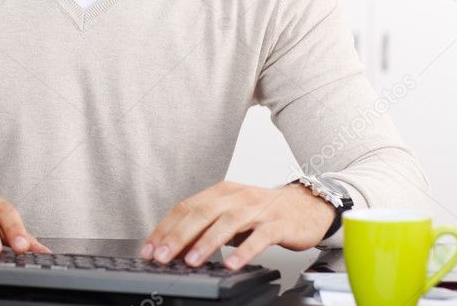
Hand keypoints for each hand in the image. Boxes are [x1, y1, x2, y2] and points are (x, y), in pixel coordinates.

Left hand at [140, 181, 335, 270]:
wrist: (306, 205)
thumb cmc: (264, 211)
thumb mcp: (231, 213)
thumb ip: (206, 226)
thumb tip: (175, 247)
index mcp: (221, 192)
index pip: (186, 207)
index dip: (165, 227)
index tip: (149, 247)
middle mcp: (236, 197)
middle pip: (201, 213)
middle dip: (178, 235)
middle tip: (162, 255)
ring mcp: (258, 209)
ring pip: (227, 223)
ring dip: (206, 243)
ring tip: (191, 260)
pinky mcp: (278, 224)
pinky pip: (259, 238)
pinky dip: (244, 251)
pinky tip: (232, 264)